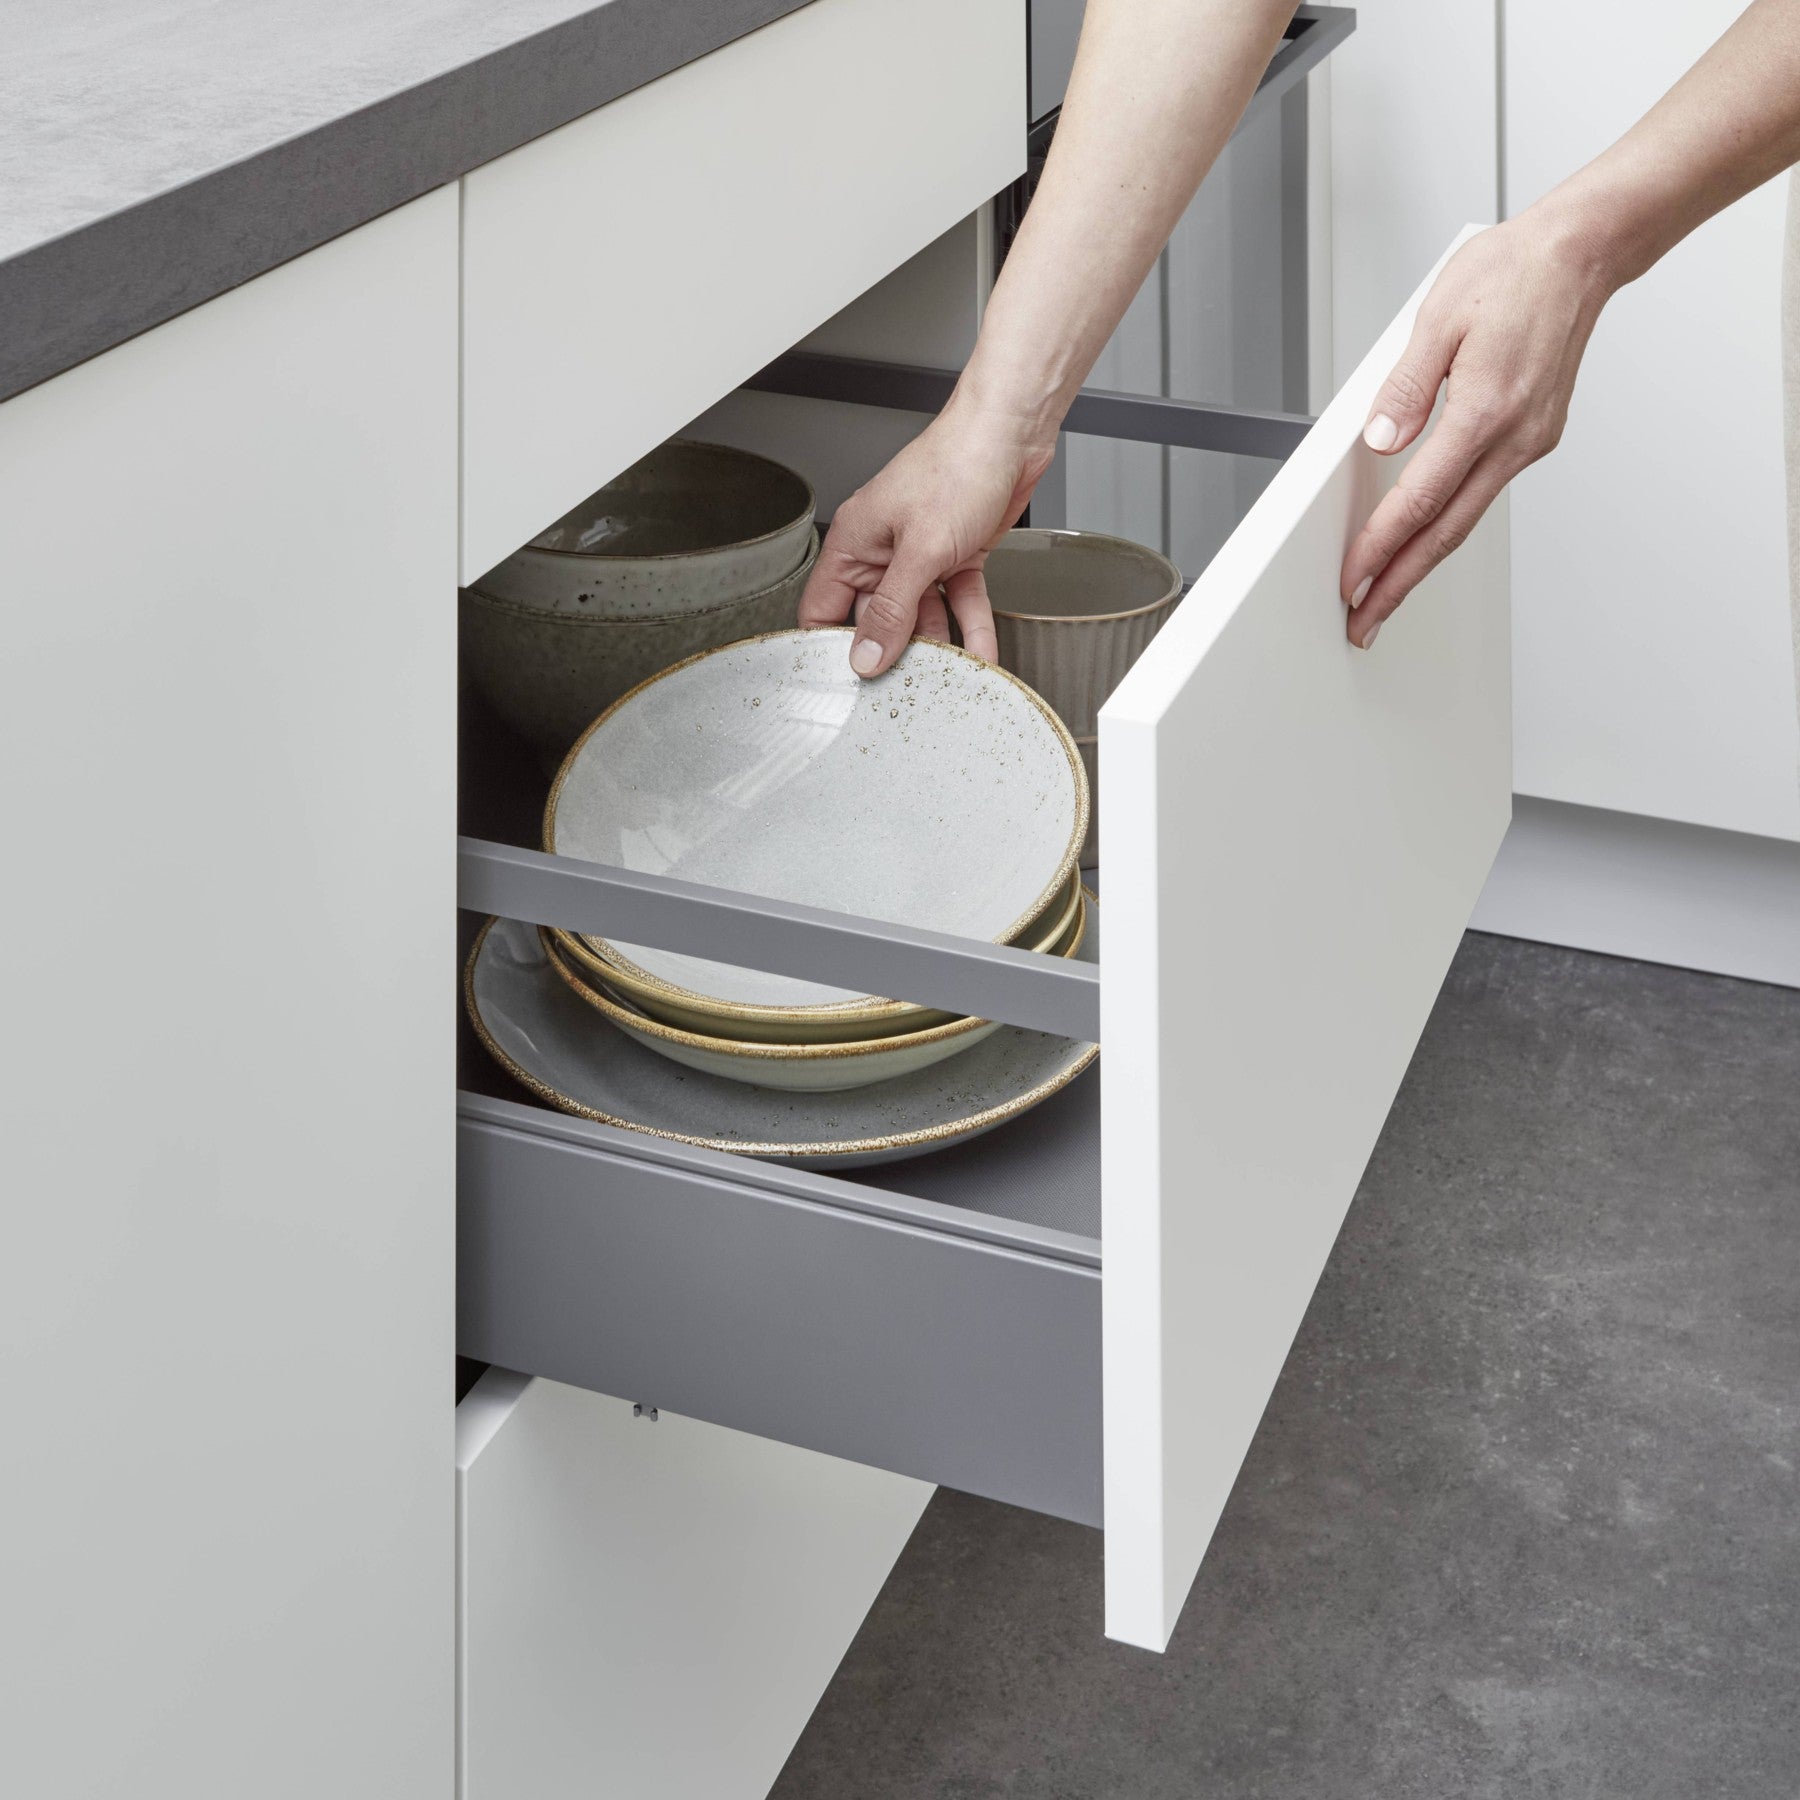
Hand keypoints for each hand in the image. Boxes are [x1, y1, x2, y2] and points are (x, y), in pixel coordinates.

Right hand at [797, 396, 1054, 676]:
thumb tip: (866, 655)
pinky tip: (981, 656)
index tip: (843, 685)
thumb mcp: (920, 549)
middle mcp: (883, 551)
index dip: (828, 646)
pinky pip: (958, 603)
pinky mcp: (956, 556)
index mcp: (855, 542)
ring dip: (937, 647)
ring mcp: (920, 555)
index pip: (822, 607)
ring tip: (945, 679)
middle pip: (875, 619)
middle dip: (889, 654)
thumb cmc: (957, 466)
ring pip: (921, 616)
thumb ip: (893, 609)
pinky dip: (971, 628)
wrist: (1012, 435)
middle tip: (901, 691)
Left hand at [1340, 210, 1616, 647]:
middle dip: (1399, 583)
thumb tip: (1379, 440)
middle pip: (1445, 531)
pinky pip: (1482, 493)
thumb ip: (1404, 388)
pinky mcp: (1535, 435)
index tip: (1353, 581)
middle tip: (1363, 621)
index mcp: (1486, 410)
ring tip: (1386, 593)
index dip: (1380, 548)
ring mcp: (1530, 441)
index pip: (1418, 500)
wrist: (1583, 252)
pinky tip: (1424, 538)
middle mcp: (1515, 436)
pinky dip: (1448, 524)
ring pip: (1466, 519)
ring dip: (1423, 561)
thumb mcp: (1437, 318)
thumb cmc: (1515, 271)